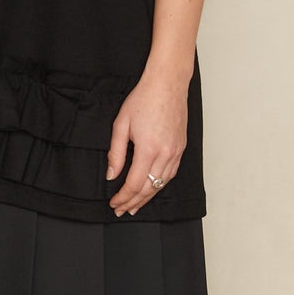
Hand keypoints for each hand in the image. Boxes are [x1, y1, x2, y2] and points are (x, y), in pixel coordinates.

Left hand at [105, 68, 187, 214]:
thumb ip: (116, 153)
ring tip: (135, 206)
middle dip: (134, 202)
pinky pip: (171, 174)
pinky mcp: (181, 148)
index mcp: (149, 149)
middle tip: (122, 210)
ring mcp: (176, 152)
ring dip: (147, 197)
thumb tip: (112, 175)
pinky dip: (160, 185)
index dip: (123, 197)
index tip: (114, 203)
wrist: (167, 84)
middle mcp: (165, 154)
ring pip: (162, 184)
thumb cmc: (143, 99)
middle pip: (149, 189)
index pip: (135, 184)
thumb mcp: (121, 125)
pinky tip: (152, 189)